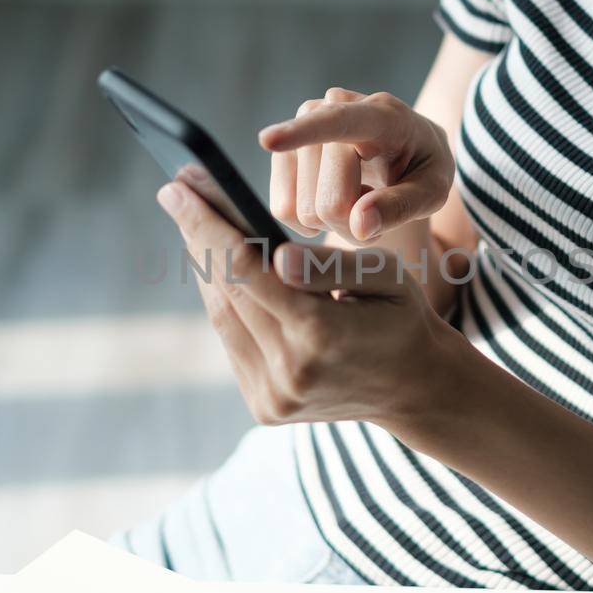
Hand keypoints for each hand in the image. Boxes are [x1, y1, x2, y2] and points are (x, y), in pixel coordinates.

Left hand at [156, 177, 457, 427]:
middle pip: (227, 291)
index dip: (206, 224)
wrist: (415, 389)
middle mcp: (289, 372)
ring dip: (205, 267)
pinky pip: (233, 341)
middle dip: (197, 236)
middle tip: (177, 190)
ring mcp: (273, 396)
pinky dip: (224, 300)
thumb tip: (277, 256)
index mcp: (320, 335)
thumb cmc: (402, 317)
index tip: (177, 186)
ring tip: (192, 221)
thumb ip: (331, 264)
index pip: (246, 269)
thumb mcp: (388, 276)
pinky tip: (218, 266)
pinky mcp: (264, 406)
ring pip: (223, 316)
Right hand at [259, 87, 452, 244]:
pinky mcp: (284, 153)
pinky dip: (309, 220)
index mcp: (382, 115)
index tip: (268, 141)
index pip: (339, 123)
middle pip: (328, 199)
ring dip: (332, 222)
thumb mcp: (433, 190)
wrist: (405, 148)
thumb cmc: (422, 168)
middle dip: (353, 222)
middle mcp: (333, 109)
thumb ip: (402, 207)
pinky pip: (283, 208)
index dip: (304, 134)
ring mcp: (303, 128)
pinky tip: (332, 198)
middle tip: (376, 210)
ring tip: (358, 199)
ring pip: (300, 207)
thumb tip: (359, 224)